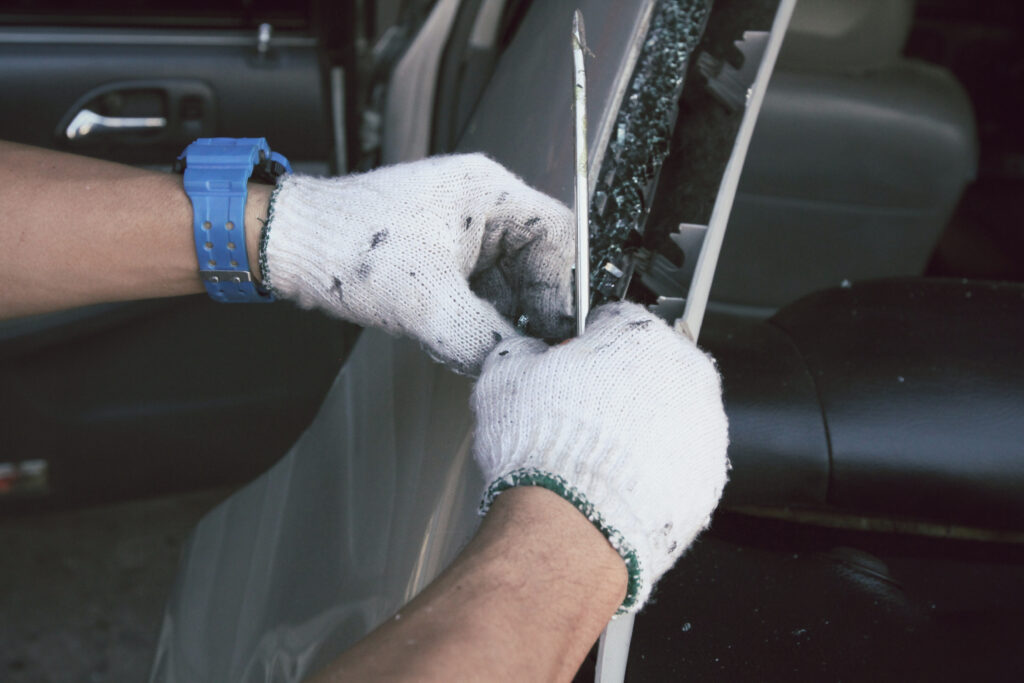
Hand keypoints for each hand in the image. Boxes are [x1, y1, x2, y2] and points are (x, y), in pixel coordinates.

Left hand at [262, 154, 574, 374]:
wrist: (289, 245)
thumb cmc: (344, 246)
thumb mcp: (422, 301)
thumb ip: (481, 336)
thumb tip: (519, 366)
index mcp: (487, 190)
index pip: (558, 235)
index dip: (564, 287)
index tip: (558, 330)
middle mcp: (481, 206)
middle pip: (538, 262)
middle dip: (534, 309)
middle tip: (531, 350)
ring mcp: (462, 232)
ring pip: (511, 283)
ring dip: (507, 319)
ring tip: (495, 348)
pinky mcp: (443, 257)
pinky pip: (483, 291)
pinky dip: (482, 319)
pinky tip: (470, 341)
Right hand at [471, 301, 729, 611]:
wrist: (572, 528)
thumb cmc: (546, 453)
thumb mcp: (504, 377)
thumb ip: (521, 352)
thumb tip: (521, 354)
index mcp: (639, 336)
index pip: (613, 318)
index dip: (583, 340)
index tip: (570, 359)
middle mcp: (684, 376)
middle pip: (650, 367)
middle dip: (618, 384)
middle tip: (580, 410)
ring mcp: (703, 430)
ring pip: (670, 415)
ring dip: (642, 428)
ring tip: (597, 454)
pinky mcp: (708, 480)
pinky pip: (680, 463)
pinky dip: (657, 470)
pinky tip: (618, 483)